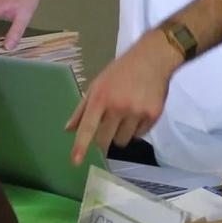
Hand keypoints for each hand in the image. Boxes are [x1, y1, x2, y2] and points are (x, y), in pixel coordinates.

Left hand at [67, 33, 179, 164]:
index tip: (75, 162)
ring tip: (125, 116)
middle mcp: (118, 106)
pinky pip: (139, 135)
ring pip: (123, 141)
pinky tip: (138, 112)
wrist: (152, 59)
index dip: (81, 146)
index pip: (88, 127)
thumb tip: (69, 129)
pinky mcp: (152, 116)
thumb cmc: (120, 72)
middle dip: (103, 140)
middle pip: (105, 141)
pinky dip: (136, 129)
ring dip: (121, 134)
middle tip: (107, 127)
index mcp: (101, 98)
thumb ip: (82, 108)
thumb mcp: (97, 85)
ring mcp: (137, 112)